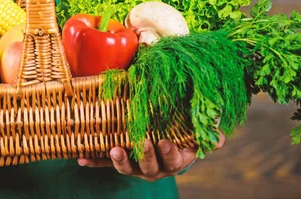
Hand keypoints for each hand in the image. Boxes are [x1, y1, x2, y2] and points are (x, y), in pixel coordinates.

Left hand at [77, 133, 224, 181]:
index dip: (169, 152)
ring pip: (127, 168)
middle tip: (142, 142)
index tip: (165, 141)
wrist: (166, 138)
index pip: (173, 159)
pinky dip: (93, 161)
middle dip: (145, 155)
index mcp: (174, 160)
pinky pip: (105, 163)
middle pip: (149, 166)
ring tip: (113, 150)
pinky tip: (81, 159)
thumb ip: (209, 134)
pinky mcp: (120, 162)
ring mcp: (135, 166)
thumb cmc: (184, 132)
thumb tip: (219, 137)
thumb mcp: (198, 132)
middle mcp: (155, 167)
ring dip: (119, 161)